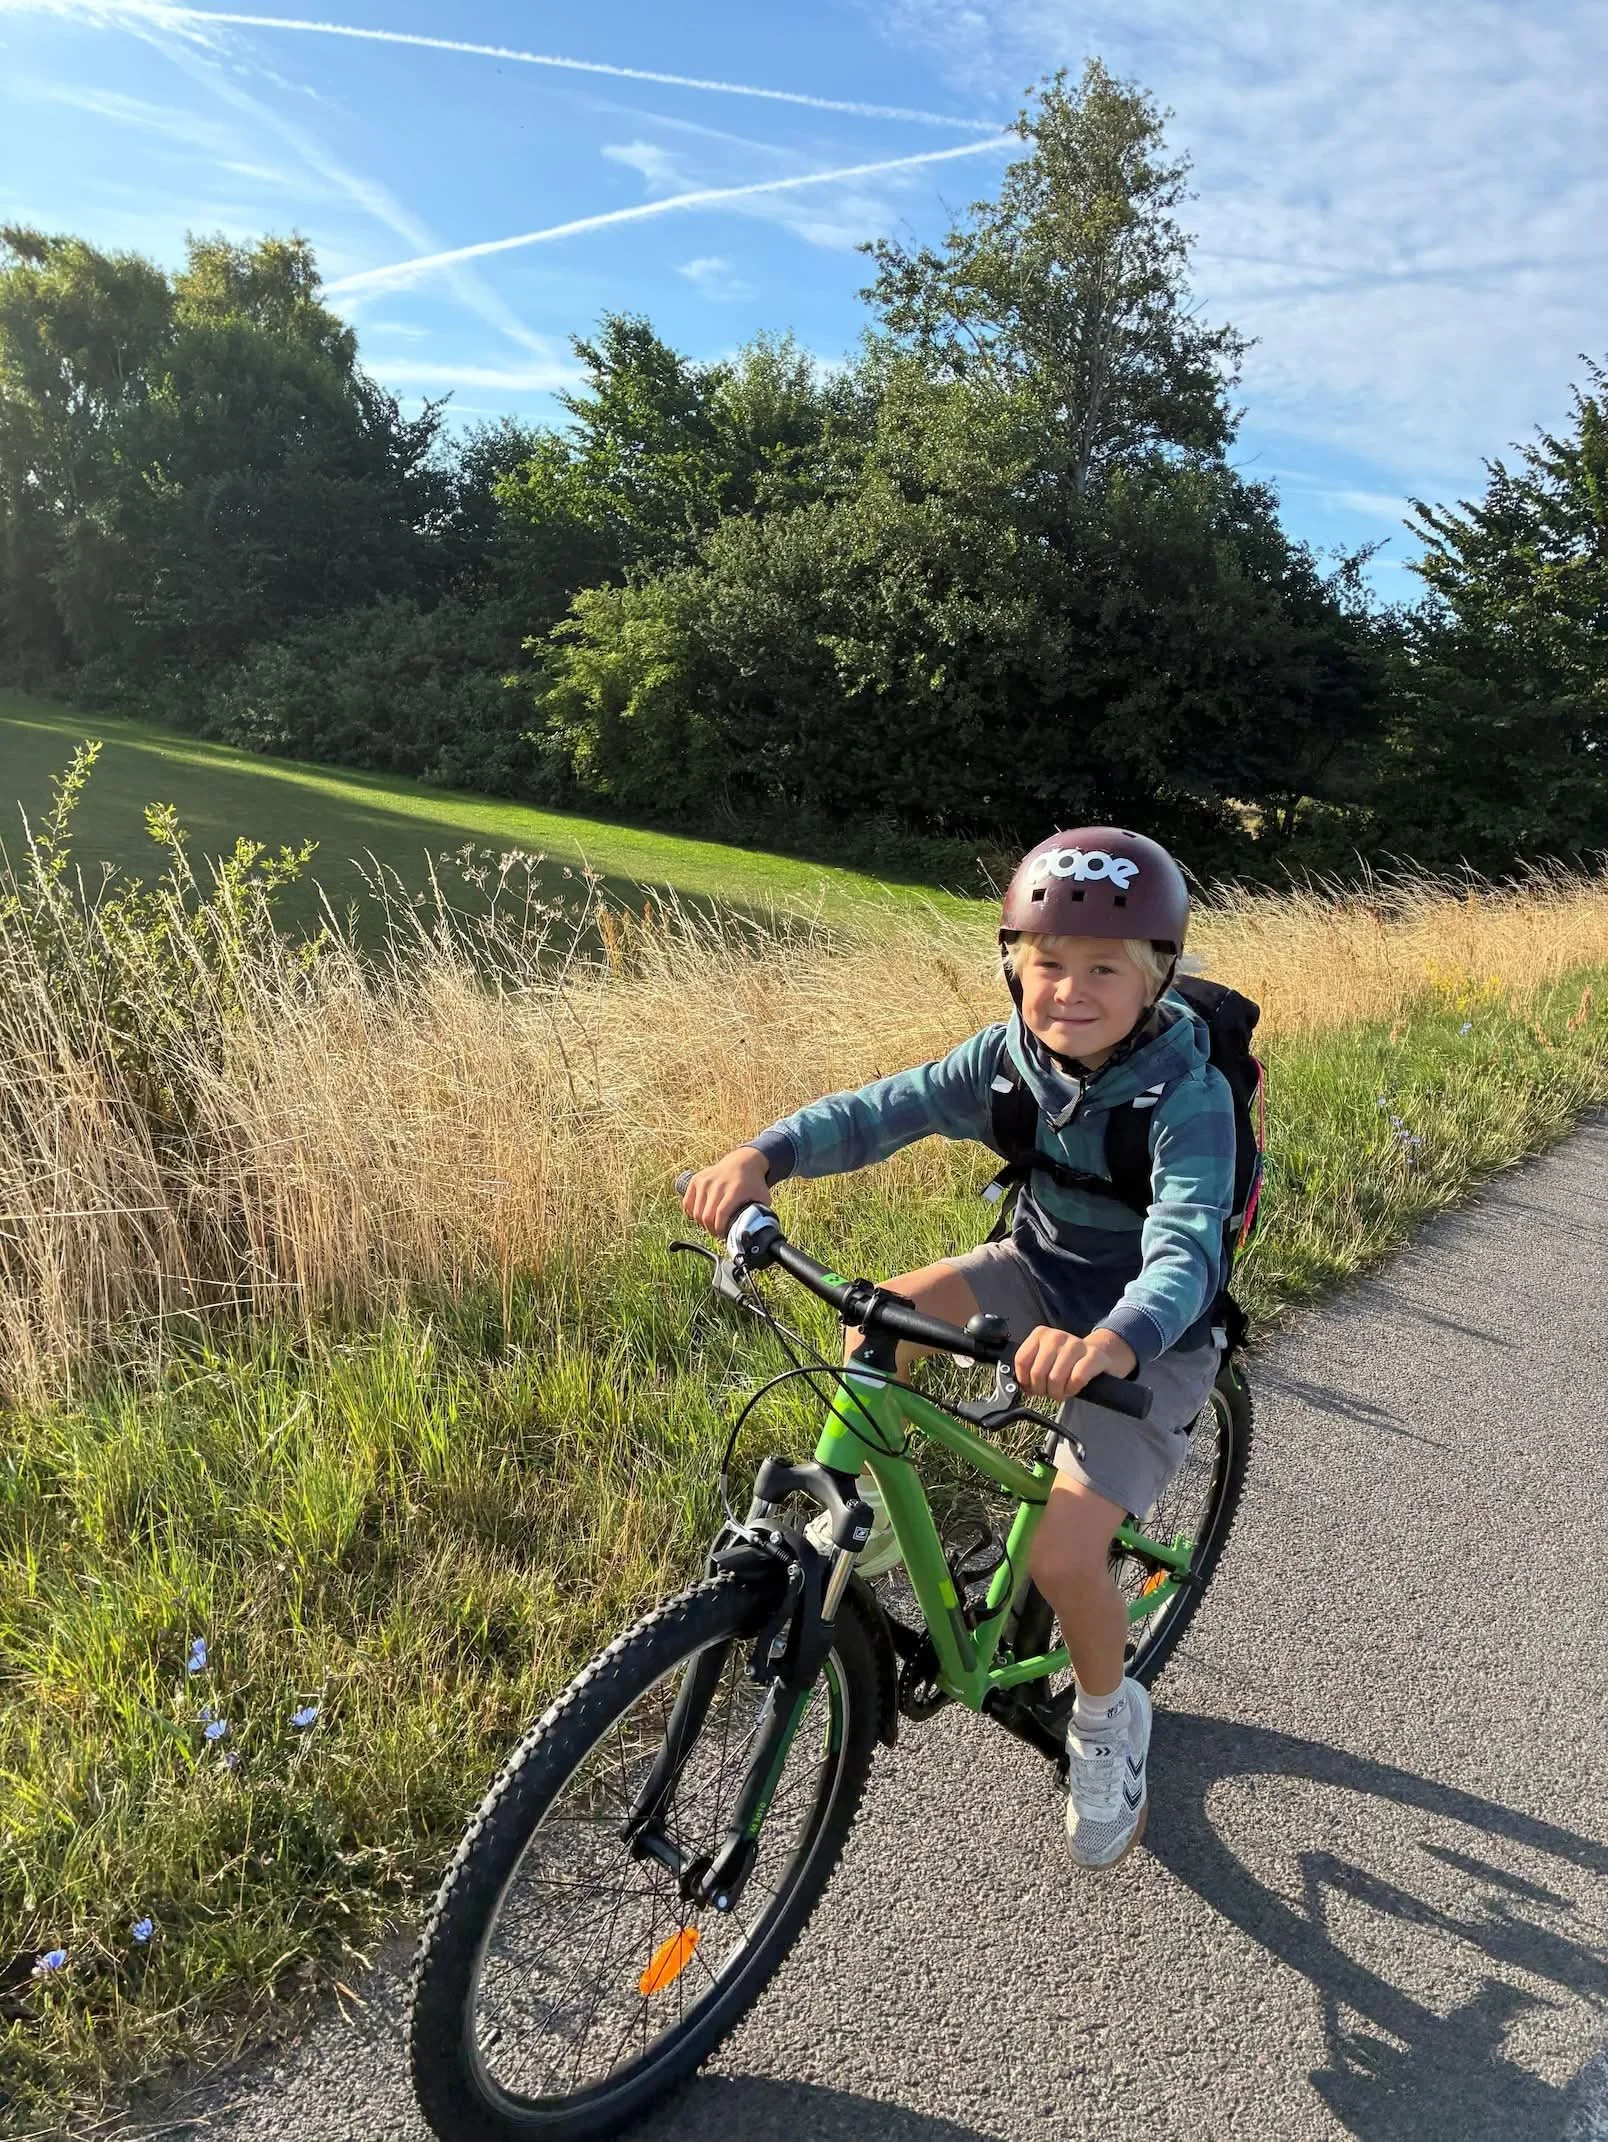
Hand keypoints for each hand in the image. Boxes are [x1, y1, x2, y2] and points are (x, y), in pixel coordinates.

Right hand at [680, 1146, 772, 1238]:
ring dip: (702, 1223)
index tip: (723, 1235)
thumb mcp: (763, 1198)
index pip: (721, 1214)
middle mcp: (717, 1184)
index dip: (720, 1229)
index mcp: (735, 1190)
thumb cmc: (753, 1184)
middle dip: (711, 1229)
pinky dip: (692, 1213)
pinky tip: (702, 1214)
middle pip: (706, 1217)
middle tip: (718, 1232)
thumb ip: (761, 1215)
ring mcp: (705, 1181)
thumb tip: (760, 1233)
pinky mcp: (696, 1180)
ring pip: (696, 1213)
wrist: (743, 1162)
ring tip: (711, 1224)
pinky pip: (687, 1203)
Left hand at [1012, 1324, 1137, 1402]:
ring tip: (1062, 1392)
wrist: (1102, 1352)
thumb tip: (1020, 1387)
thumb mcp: (1046, 1358)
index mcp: (1040, 1334)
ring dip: (1058, 1392)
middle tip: (1049, 1392)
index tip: (1031, 1387)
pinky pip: (1076, 1379)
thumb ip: (1031, 1368)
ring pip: (1055, 1378)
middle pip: (1037, 1373)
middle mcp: (1056, 1337)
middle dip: (1042, 1390)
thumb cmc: (1069, 1359)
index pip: (1022, 1360)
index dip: (1025, 1380)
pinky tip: (1073, 1388)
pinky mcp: (1093, 1356)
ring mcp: (1075, 1345)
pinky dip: (1072, 1389)